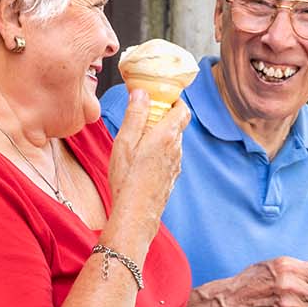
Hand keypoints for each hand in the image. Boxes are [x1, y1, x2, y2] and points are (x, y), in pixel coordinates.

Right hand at [106, 89, 188, 243]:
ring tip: (137, 139)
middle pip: (176, 124)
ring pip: (172, 141)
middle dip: (162, 116)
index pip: (182, 109)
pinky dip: (158, 151)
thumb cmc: (127, 179)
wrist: (136, 214)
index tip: (159, 97)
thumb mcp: (125, 142)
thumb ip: (135, 115)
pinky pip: (168, 156)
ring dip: (159, 135)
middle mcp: (176, 149)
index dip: (174, 100)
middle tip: (141, 116)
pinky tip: (141, 160)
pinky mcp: (171, 177)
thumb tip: (141, 92)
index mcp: (167, 136)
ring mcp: (176, 164)